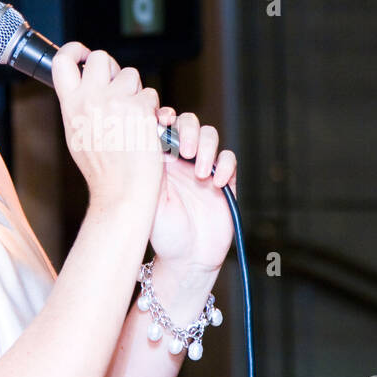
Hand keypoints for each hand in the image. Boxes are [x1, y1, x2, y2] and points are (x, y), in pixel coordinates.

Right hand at [51, 42, 162, 213]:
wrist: (121, 191)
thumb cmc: (101, 170)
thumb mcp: (77, 135)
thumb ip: (79, 107)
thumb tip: (85, 84)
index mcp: (71, 105)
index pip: (62, 61)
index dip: (73, 50)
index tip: (83, 53)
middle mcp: (90, 98)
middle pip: (101, 57)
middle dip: (113, 69)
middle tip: (118, 88)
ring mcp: (116, 101)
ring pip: (131, 74)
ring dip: (136, 91)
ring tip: (133, 117)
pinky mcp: (140, 109)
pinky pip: (151, 95)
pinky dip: (152, 110)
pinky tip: (145, 129)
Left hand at [147, 107, 236, 272]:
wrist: (187, 260)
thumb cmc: (162, 233)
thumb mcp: (149, 198)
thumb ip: (150, 167)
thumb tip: (146, 134)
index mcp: (158, 160)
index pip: (163, 125)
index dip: (164, 116)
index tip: (163, 121)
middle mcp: (181, 160)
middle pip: (188, 123)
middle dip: (189, 130)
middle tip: (186, 151)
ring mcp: (204, 168)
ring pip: (210, 136)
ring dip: (207, 147)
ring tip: (201, 173)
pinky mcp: (226, 180)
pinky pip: (229, 159)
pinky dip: (226, 165)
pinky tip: (216, 183)